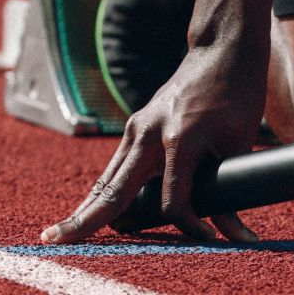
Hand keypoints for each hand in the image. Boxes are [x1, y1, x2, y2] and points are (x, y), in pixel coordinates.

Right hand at [41, 43, 267, 242]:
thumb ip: (230, 188)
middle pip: (114, 190)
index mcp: (179, 140)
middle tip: (53, 242)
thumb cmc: (237, 96)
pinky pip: (116, 165)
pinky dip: (103, 190)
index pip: (173, 201)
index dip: (191, 226)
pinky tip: (89, 210)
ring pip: (108, 178)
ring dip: (87, 207)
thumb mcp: (240, 144)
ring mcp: (138, 128)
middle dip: (86, 220)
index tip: (210, 239)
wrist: (222, 52)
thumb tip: (233, 234)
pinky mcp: (137, 126)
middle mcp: (149, 134)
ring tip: (60, 234)